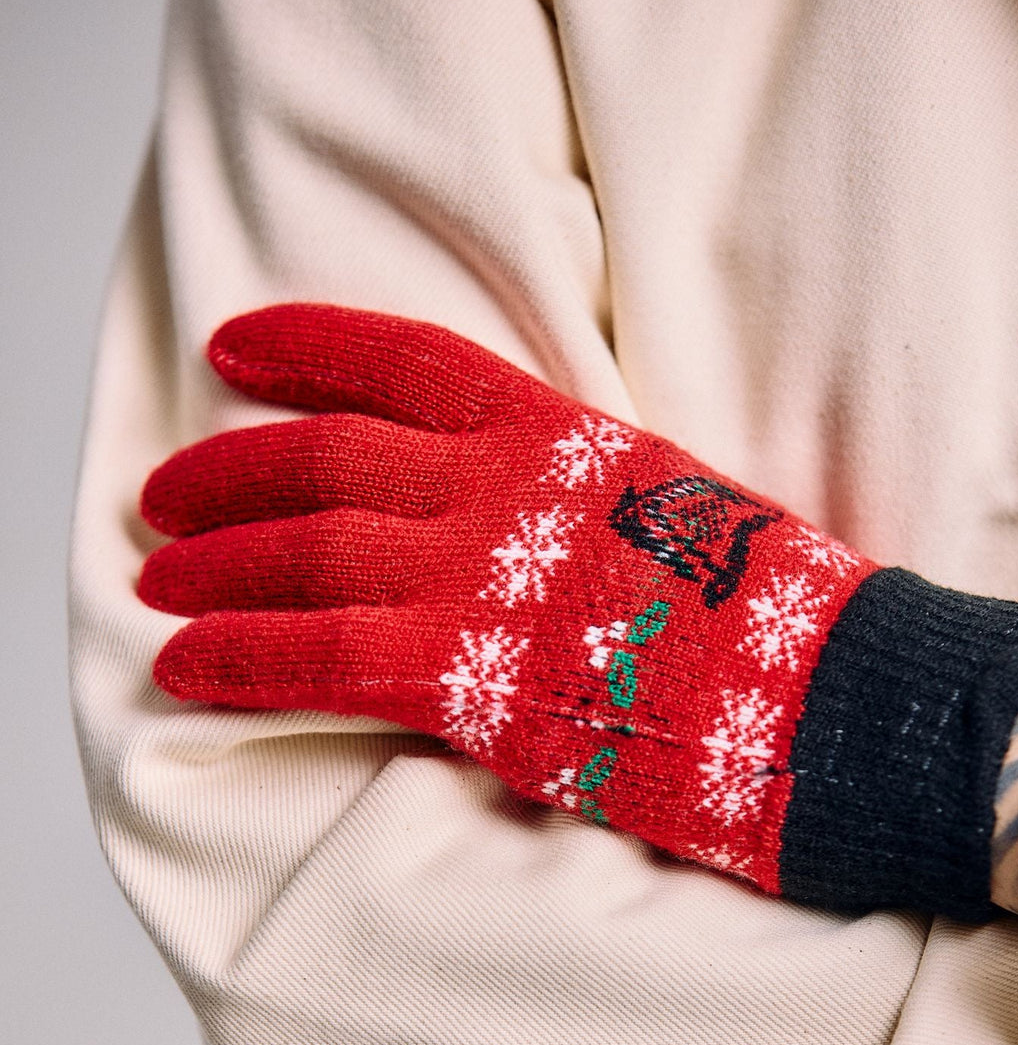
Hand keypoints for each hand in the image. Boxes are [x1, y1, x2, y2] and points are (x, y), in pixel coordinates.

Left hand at [138, 304, 876, 893]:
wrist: (838, 696)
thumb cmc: (776, 619)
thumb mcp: (672, 511)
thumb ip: (574, 500)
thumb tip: (506, 525)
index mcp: (561, 434)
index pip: (404, 359)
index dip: (303, 347)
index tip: (233, 353)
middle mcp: (508, 489)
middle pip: (325, 459)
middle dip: (225, 475)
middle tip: (164, 498)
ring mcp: (484, 577)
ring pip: (306, 553)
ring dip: (213, 568)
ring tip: (153, 583)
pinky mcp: (472, 675)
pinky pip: (320, 656)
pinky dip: (240, 658)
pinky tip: (182, 664)